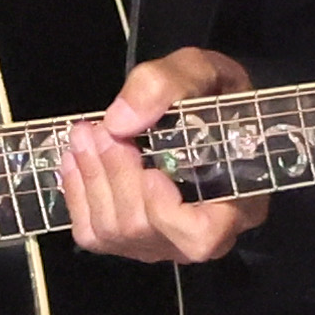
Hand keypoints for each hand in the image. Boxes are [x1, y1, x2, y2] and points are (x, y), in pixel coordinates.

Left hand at [60, 47, 267, 264]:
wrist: (201, 108)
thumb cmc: (212, 96)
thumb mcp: (201, 71)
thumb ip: (165, 86)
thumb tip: (118, 123)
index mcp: (238, 202)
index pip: (201, 237)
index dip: (166, 214)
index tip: (152, 172)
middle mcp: (203, 237)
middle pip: (144, 228)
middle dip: (114, 175)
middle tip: (95, 129)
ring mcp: (165, 243)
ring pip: (115, 232)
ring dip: (91, 179)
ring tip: (83, 135)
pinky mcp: (132, 241)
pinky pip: (94, 234)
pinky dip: (78, 195)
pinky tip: (76, 160)